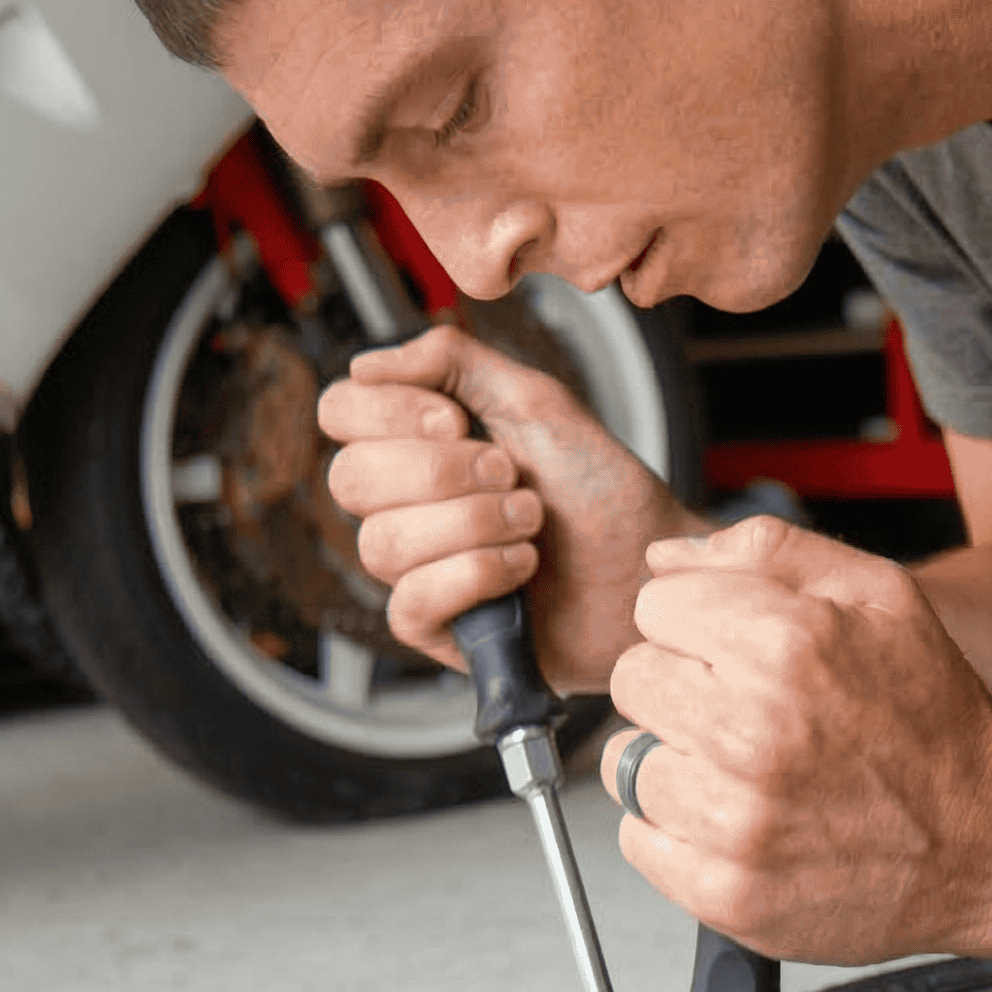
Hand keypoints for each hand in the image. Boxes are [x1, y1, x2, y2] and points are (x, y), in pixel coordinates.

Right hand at [319, 323, 702, 692]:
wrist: (650, 563)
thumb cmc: (602, 489)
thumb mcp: (535, 402)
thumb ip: (453, 363)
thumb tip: (368, 363)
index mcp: (418, 443)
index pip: (341, 412)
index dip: (388, 413)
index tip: (455, 421)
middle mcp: (405, 504)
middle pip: (351, 478)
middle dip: (443, 473)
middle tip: (511, 476)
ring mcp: (416, 567)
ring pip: (383, 542)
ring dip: (473, 524)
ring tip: (530, 524)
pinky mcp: (437, 628)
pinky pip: (411, 601)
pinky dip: (475, 575)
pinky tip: (521, 569)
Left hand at [598, 517, 991, 964]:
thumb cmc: (936, 718)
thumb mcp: (881, 594)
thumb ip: (767, 551)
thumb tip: (664, 560)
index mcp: (786, 643)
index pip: (653, 606)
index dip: (699, 624)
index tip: (740, 653)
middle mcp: (753, 731)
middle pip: (632, 681)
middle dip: (682, 687)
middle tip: (747, 714)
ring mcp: (736, 821)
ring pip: (626, 763)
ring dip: (676, 763)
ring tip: (747, 773)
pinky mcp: (726, 893)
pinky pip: (638, 840)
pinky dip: (676, 833)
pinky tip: (740, 823)